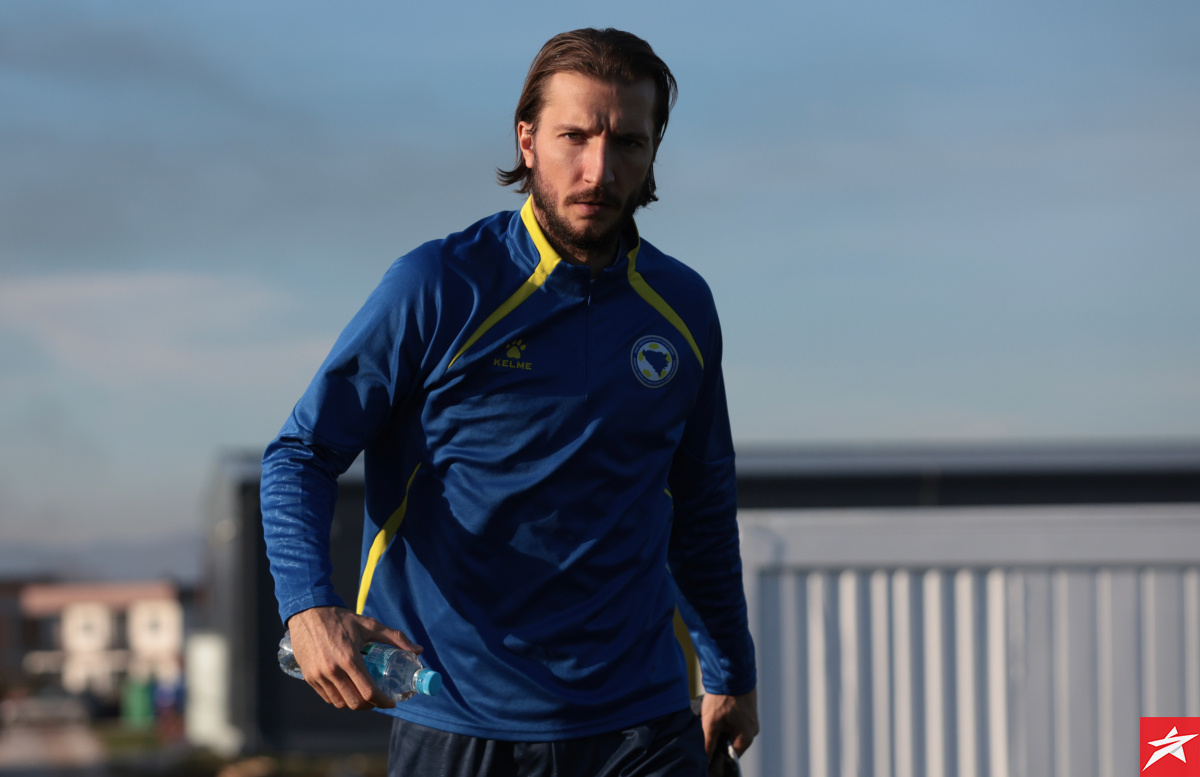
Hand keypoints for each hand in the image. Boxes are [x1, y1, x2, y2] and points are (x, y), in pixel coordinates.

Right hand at [286, 605, 422, 710]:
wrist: (308, 612)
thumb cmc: (341, 618)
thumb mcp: (369, 625)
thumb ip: (395, 637)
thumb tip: (418, 650)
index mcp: (349, 659)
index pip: (369, 692)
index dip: (383, 702)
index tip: (392, 702)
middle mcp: (332, 671)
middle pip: (355, 702)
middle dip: (371, 706)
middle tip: (379, 700)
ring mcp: (318, 676)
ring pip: (340, 703)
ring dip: (355, 704)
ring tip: (364, 696)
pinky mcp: (309, 677)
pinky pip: (327, 697)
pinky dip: (340, 699)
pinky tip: (348, 691)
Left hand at [700, 688, 758, 759]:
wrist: (733, 670)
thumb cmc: (723, 697)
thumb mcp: (711, 721)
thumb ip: (708, 743)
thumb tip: (706, 759)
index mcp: (746, 737)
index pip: (731, 755)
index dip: (717, 754)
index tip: (707, 746)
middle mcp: (752, 730)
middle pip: (732, 743)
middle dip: (718, 738)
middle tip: (708, 726)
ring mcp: (751, 720)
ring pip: (733, 731)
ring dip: (721, 727)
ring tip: (713, 715)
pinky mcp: (748, 710)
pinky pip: (736, 721)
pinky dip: (726, 718)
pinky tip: (718, 709)